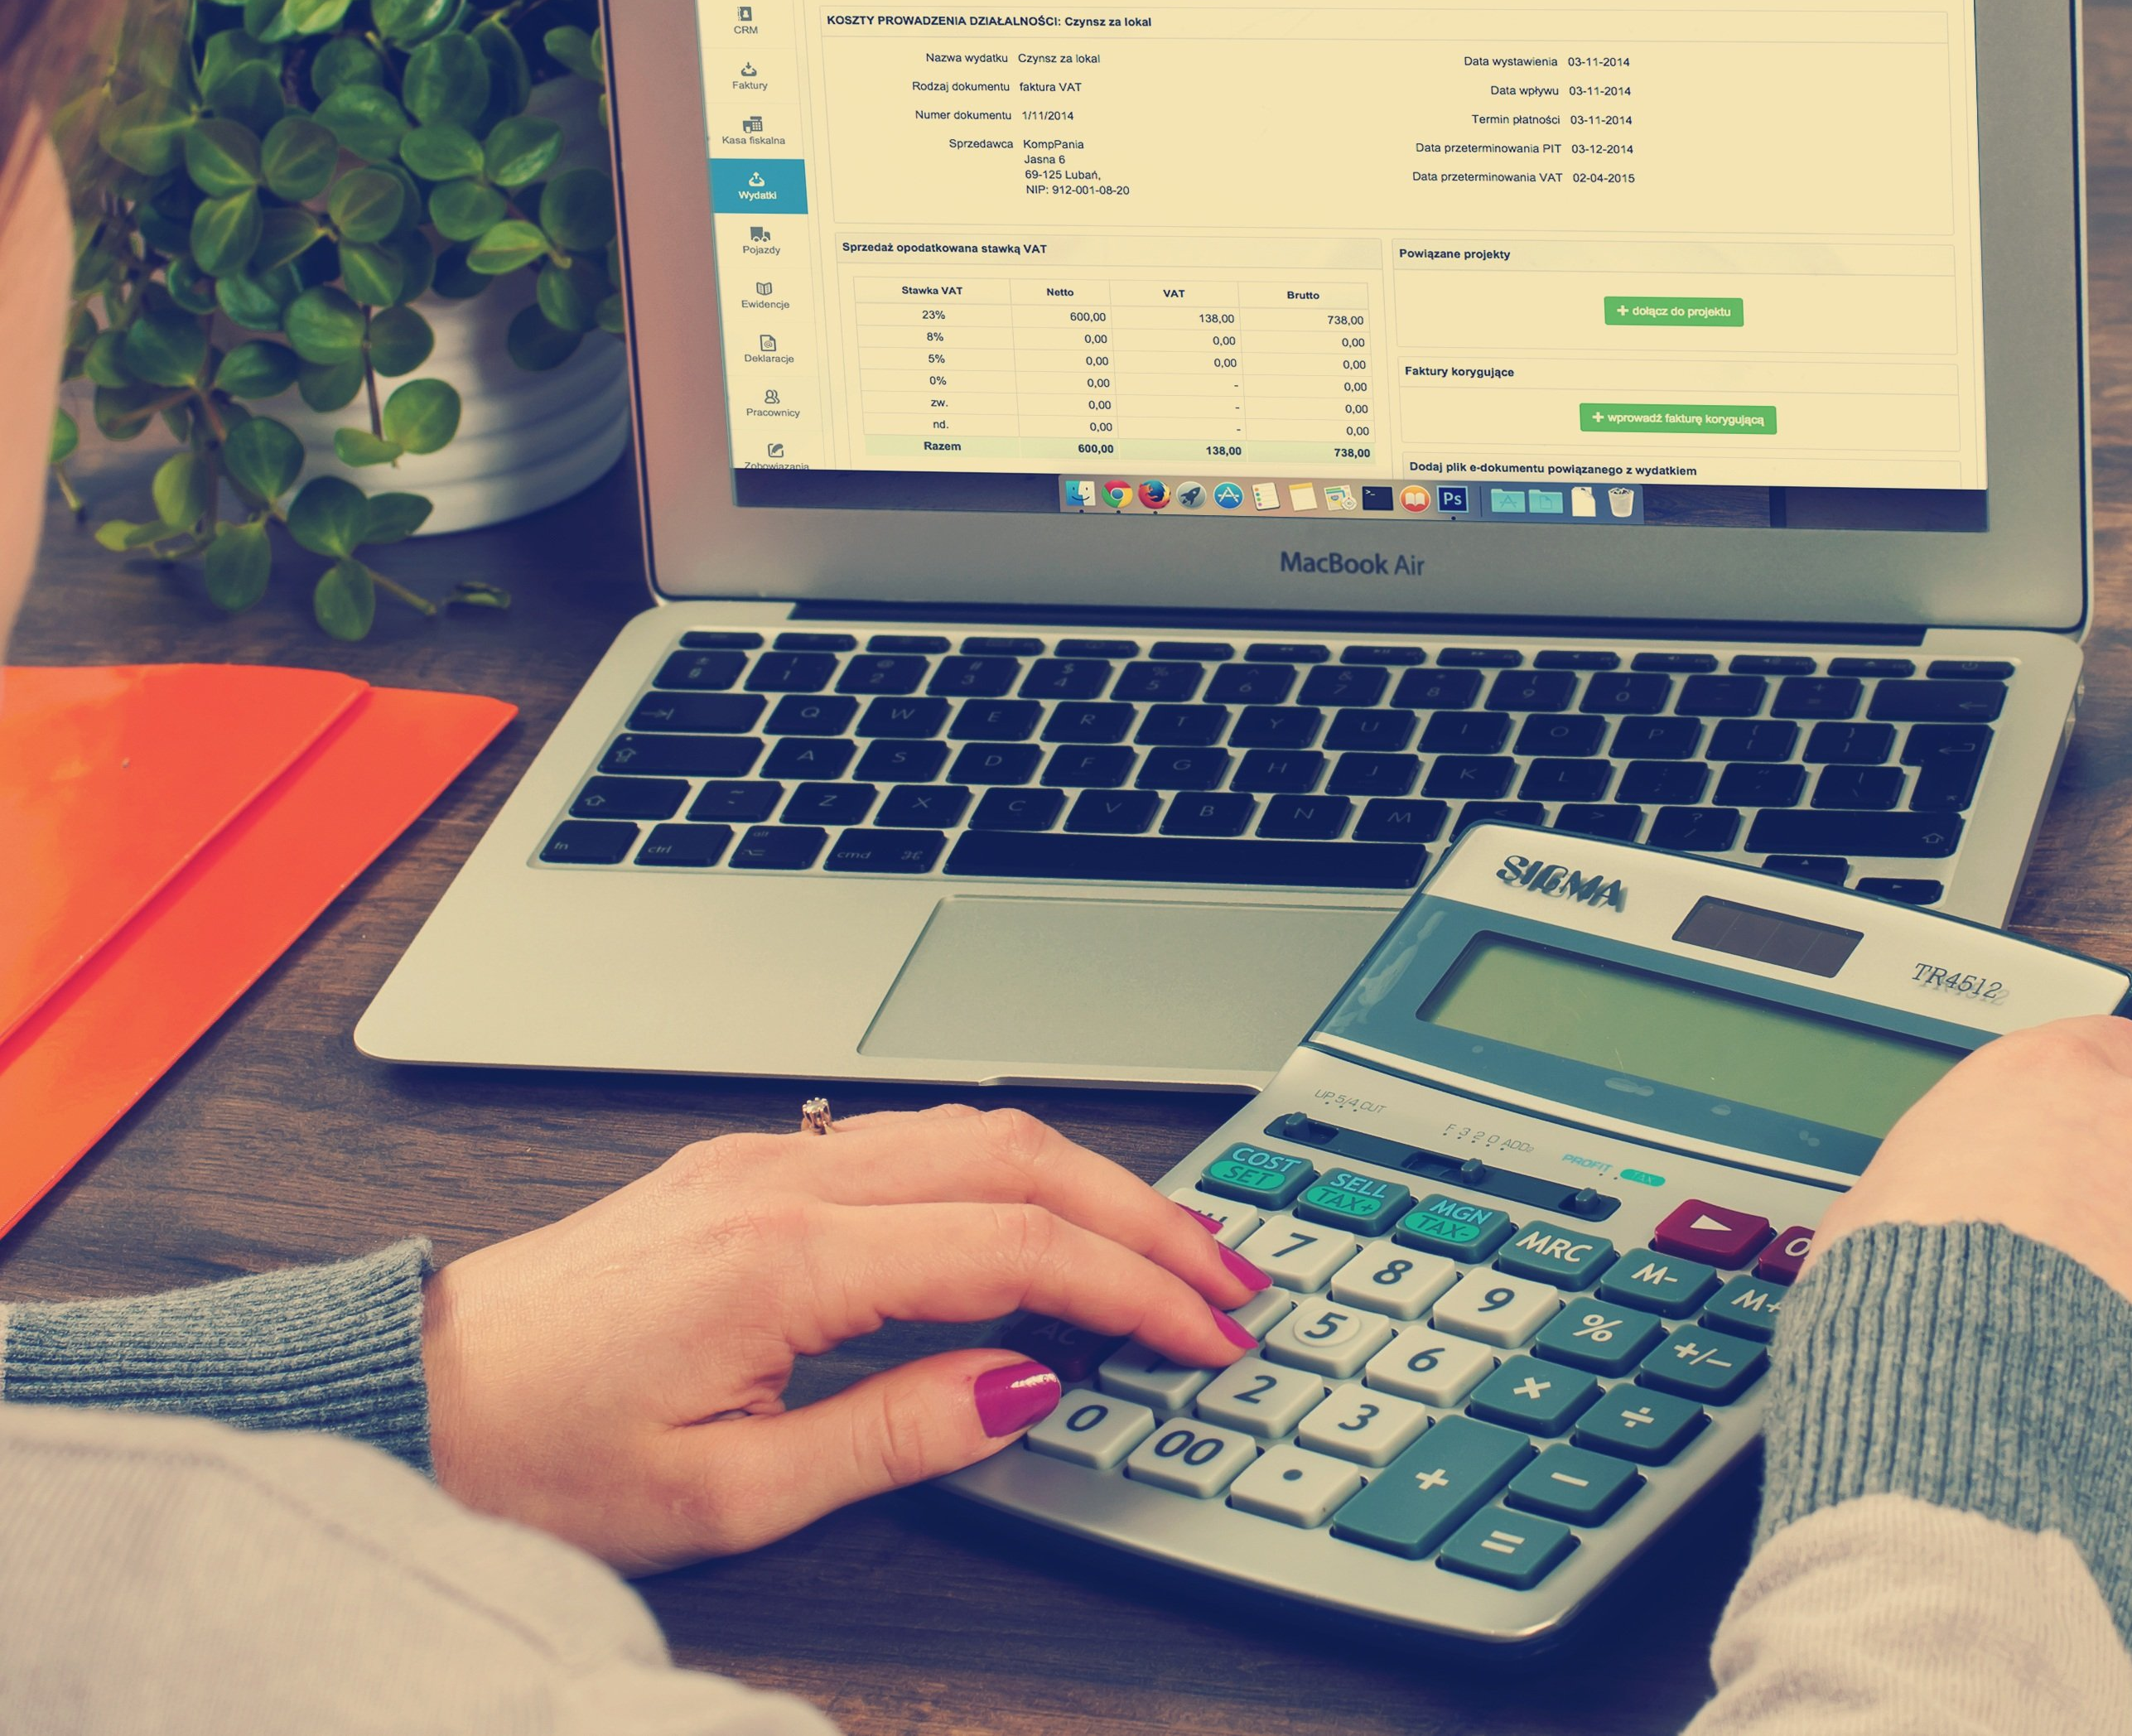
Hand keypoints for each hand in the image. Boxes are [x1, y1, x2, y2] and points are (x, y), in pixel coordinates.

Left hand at [421, 1104, 1264, 1570]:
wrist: (405, 1395)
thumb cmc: (536, 1458)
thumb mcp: (727, 1495)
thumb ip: (894, 1433)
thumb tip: (1029, 1387)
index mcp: (787, 1260)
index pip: (1019, 1249)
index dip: (1137, 1291)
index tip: (1209, 1336)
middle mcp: (784, 1179)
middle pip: (1021, 1159)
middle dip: (1147, 1215)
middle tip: (1233, 1278)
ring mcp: (764, 1158)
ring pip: (974, 1129)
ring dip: (1088, 1180)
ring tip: (1168, 1244)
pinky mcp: (746, 1168)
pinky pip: (916, 1138)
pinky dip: (1012, 1170)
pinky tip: (1047, 1215)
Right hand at [1813, 1015, 2131, 1469]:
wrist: (1963, 1402)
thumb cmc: (1904, 1297)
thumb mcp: (1878, 1199)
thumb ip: (1946, 1180)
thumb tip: (1937, 1214)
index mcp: (2048, 1081)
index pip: (2109, 1049)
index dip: (2091, 1108)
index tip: (2071, 1147)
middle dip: (2121, 1210)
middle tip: (2060, 1278)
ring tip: (2082, 1359)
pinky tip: (2123, 1406)